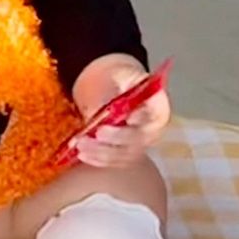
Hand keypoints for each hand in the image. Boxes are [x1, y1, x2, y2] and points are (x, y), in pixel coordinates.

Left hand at [69, 53, 171, 169]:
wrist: (115, 89)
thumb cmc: (120, 81)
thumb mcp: (119, 76)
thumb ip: (114, 89)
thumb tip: (105, 104)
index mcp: (156, 105)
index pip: (152, 113)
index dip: (141, 117)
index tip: (127, 117)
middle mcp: (152, 128)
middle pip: (138, 138)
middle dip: (117, 137)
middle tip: (98, 132)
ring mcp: (140, 144)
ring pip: (125, 154)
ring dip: (102, 152)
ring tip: (82, 146)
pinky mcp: (126, 154)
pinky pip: (114, 162)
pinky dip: (98, 160)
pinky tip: (83, 155)